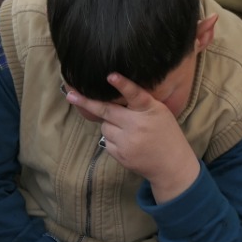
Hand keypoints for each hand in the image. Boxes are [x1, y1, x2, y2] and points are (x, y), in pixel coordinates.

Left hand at [66, 73, 199, 202]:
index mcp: (150, 110)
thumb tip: (114, 92)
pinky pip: (107, 141)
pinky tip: (127, 141)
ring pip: (105, 126)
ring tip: (127, 129)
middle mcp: (137, 125)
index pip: (135, 94)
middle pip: (107, 111)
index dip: (123, 84)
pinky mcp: (121, 155)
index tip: (111, 75)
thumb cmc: (166, 133)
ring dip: (110, 124)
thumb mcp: (160, 112)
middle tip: (70, 94)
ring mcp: (127, 142)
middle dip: (87, 102)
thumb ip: (141, 102)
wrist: (171, 165)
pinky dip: (113, 139)